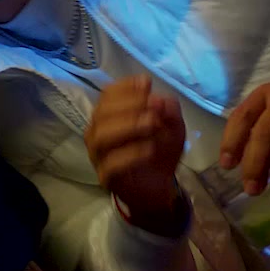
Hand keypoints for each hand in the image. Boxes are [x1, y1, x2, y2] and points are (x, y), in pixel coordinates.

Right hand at [86, 76, 184, 232]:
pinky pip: (111, 165)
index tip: (146, 83)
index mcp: (109, 116)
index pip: (107, 95)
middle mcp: (98, 133)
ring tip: (152, 123)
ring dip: (127, 126)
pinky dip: (130, 154)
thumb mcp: (171, 125)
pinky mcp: (106, 177)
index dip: (126, 87)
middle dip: (129, 105)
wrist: (158, 187)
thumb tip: (160, 100)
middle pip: (101, 113)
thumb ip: (168, 109)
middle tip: (154, 107)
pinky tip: (149, 149)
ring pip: (101, 137)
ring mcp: (98, 156)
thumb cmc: (159, 150)